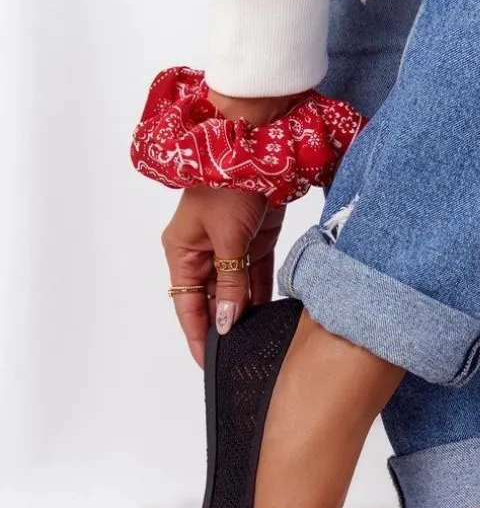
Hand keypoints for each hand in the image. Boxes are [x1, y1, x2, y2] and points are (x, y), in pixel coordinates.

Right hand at [162, 90, 294, 364]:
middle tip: (242, 357)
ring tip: (259, 342)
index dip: (197, 334)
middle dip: (226, 326)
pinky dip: (262, 294)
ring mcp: (229, 245)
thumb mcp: (229, 238)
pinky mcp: (254, 239)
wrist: (256, 144)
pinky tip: (271, 316)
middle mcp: (202, 251)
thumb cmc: (230, 183)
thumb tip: (227, 322)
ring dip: (247, 312)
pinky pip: (255, 275)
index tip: (210, 362)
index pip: (187, 304)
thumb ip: (231, 283)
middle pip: (212, 300)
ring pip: (236, 290)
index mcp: (182, 251)